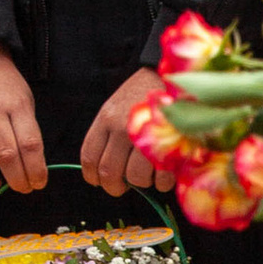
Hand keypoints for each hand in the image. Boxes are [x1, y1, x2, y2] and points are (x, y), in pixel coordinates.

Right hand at [0, 40, 44, 194]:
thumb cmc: (4, 86)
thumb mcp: (25, 101)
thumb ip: (27, 133)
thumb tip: (30, 169)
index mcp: (16, 105)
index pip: (30, 145)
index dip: (36, 170)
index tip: (38, 182)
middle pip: (5, 154)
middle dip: (16, 180)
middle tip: (21, 187)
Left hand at [82, 66, 165, 197]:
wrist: (173, 77)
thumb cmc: (143, 95)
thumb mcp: (116, 106)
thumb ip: (108, 134)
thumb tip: (106, 171)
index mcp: (106, 119)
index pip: (89, 157)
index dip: (92, 176)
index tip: (99, 182)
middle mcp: (122, 129)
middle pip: (109, 173)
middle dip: (115, 187)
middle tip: (123, 187)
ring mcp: (146, 137)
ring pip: (135, 178)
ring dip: (141, 183)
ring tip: (147, 176)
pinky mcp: (169, 144)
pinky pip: (160, 178)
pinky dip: (161, 183)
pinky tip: (163, 176)